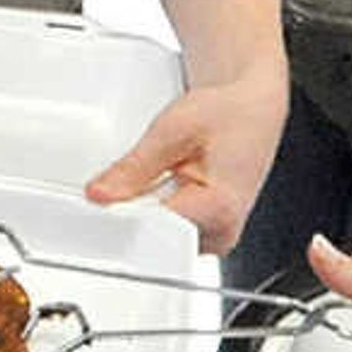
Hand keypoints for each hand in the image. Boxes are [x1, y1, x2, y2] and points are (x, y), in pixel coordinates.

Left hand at [84, 69, 283, 256]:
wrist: (252, 111)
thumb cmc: (228, 114)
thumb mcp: (173, 129)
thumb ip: (133, 167)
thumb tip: (100, 194)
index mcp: (219, 209)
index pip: (151, 231)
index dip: (119, 216)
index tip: (99, 202)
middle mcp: (221, 232)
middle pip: (152, 239)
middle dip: (128, 213)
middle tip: (128, 181)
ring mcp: (213, 239)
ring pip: (155, 240)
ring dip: (141, 212)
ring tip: (159, 178)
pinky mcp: (205, 236)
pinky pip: (164, 235)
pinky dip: (152, 213)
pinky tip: (161, 190)